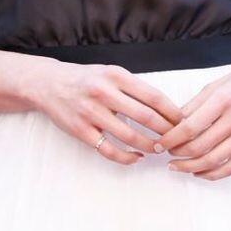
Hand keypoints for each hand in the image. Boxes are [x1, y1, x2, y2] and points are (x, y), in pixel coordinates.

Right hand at [39, 62, 184, 163]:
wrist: (47, 83)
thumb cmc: (84, 79)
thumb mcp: (110, 73)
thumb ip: (133, 87)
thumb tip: (164, 107)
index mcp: (116, 76)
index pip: (153, 96)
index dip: (172, 112)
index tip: (183, 122)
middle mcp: (104, 92)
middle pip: (146, 117)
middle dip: (166, 131)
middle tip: (177, 140)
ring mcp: (91, 113)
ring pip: (129, 136)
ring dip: (149, 146)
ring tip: (159, 149)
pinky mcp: (81, 130)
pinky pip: (109, 149)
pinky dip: (126, 157)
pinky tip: (136, 157)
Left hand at [153, 63, 230, 178]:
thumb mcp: (217, 85)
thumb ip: (194, 104)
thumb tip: (173, 123)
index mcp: (223, 99)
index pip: (190, 126)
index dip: (171, 139)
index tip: (159, 144)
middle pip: (199, 146)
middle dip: (177, 154)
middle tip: (166, 154)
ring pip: (213, 160)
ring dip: (190, 167)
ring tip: (177, 166)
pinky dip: (212, 174)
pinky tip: (199, 173)